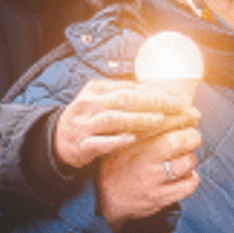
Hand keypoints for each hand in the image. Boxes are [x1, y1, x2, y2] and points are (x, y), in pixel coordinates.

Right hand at [54, 80, 193, 169]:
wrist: (57, 142)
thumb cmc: (88, 120)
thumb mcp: (102, 102)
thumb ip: (125, 97)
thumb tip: (161, 93)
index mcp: (96, 89)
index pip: (130, 87)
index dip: (155, 91)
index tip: (176, 97)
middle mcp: (88, 104)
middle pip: (125, 100)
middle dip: (154, 102)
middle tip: (177, 106)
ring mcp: (83, 124)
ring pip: (114, 119)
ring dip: (139, 119)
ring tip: (160, 120)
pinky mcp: (81, 144)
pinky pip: (101, 142)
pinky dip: (117, 140)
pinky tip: (133, 139)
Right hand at [95, 118, 200, 228]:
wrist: (103, 199)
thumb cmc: (115, 166)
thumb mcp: (120, 139)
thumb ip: (140, 124)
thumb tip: (168, 107)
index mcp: (132, 140)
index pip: (163, 121)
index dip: (183, 115)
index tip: (191, 114)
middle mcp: (143, 159)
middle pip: (180, 140)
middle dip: (192, 136)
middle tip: (191, 137)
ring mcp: (153, 179)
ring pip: (188, 161)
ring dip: (190, 158)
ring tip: (183, 158)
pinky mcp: (161, 197)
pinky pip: (189, 184)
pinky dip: (191, 178)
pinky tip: (183, 175)